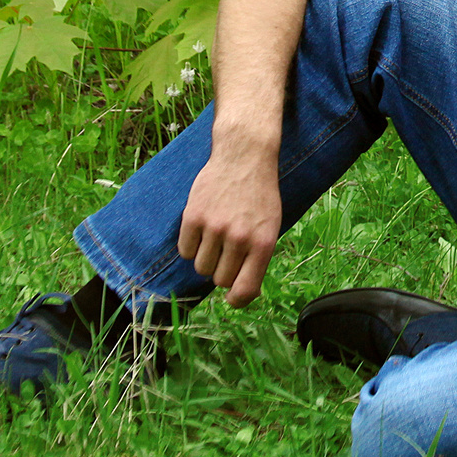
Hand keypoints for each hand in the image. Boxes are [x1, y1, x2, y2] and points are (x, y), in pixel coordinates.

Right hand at [176, 138, 281, 304]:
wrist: (244, 156)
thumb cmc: (259, 196)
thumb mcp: (270, 227)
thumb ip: (257, 259)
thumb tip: (240, 293)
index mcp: (263, 243)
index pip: (244, 290)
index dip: (236, 300)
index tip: (232, 297)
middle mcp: (238, 238)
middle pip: (219, 280)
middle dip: (223, 270)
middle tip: (228, 250)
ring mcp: (214, 227)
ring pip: (201, 267)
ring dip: (207, 258)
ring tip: (216, 237)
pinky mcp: (193, 216)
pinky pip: (185, 251)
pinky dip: (192, 246)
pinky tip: (202, 229)